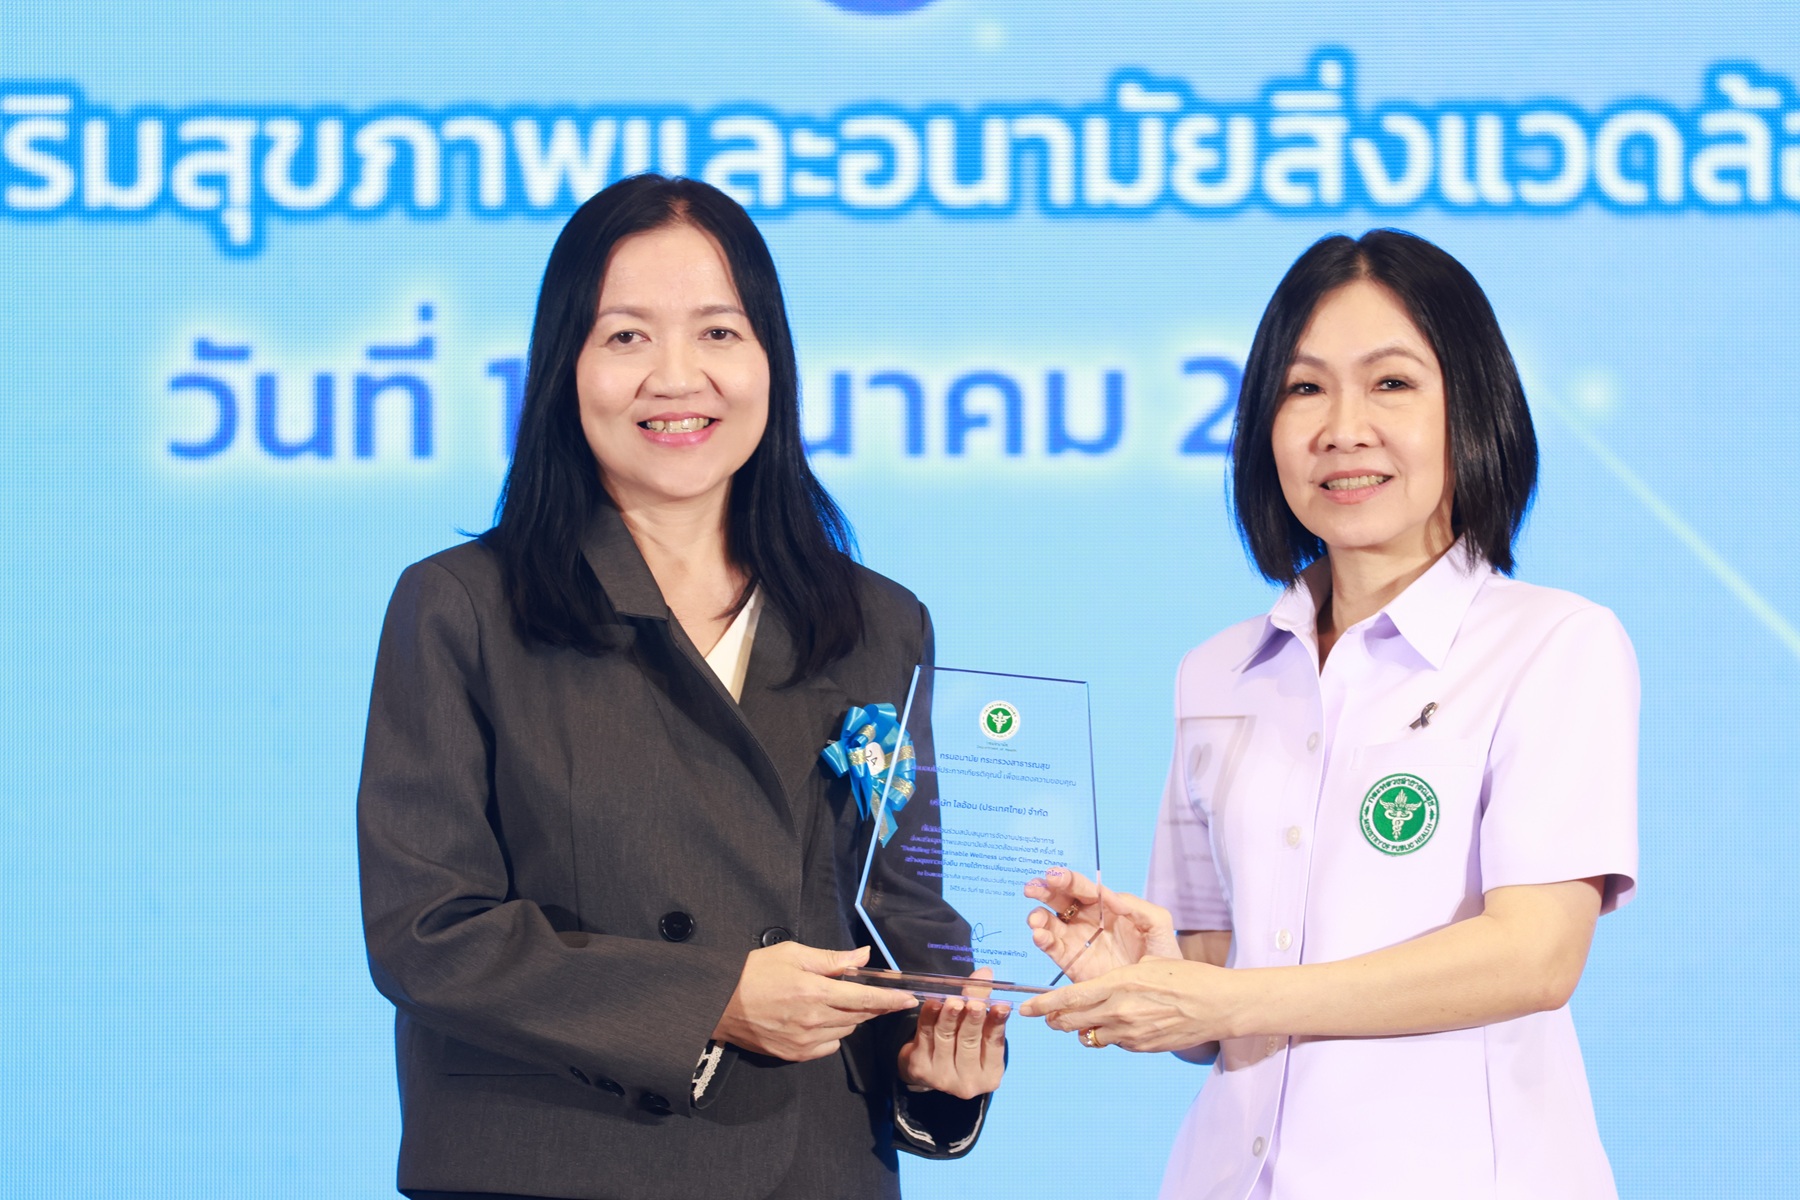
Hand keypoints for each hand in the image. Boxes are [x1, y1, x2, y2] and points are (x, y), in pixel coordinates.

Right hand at [714, 943, 917, 1061]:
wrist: (718, 1004)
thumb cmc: (754, 971)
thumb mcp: (792, 953)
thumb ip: (832, 958)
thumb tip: (863, 956)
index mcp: (815, 992)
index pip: (864, 998)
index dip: (890, 999)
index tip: (910, 999)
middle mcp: (814, 1021)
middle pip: (859, 1016)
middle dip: (874, 1006)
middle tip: (880, 995)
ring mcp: (805, 1042)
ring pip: (845, 1032)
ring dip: (851, 1018)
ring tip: (837, 1002)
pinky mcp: (795, 1055)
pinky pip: (828, 1047)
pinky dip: (833, 1034)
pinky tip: (821, 1020)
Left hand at [895, 969, 1008, 1098]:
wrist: (928, 1064)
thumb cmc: (962, 1044)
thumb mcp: (978, 1029)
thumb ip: (982, 1002)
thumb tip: (984, 974)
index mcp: (990, 1075)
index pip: (994, 1044)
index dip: (996, 1023)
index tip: (1000, 1006)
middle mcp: (968, 1083)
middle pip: (969, 1042)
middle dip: (972, 1020)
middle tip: (974, 1003)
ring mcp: (942, 1078)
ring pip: (947, 1038)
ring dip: (949, 1016)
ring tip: (953, 1000)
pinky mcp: (920, 1068)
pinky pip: (926, 1035)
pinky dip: (929, 1017)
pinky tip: (933, 1003)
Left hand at [1018, 958, 1245, 1053]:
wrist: (1218, 1005)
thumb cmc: (1185, 977)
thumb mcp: (1147, 965)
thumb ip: (1116, 981)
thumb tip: (1096, 991)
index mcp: (1120, 983)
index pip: (1071, 998)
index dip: (1044, 1005)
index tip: (1026, 1009)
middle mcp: (1120, 1011)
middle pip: (1072, 1021)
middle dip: (1055, 1019)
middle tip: (1047, 1017)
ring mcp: (1131, 1034)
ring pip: (1090, 1035)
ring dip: (1081, 1028)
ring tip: (1081, 1020)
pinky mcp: (1142, 1048)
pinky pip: (1114, 1043)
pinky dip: (1108, 1035)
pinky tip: (1117, 1025)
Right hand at [1024, 868, 1179, 981]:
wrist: (1161, 992)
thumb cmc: (1163, 954)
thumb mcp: (1157, 923)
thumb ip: (1136, 905)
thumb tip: (1109, 897)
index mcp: (1106, 906)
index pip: (1083, 888)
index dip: (1068, 880)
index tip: (1055, 876)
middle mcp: (1087, 920)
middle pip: (1060, 900)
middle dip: (1045, 891)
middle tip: (1033, 888)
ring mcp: (1077, 941)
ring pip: (1050, 923)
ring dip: (1039, 917)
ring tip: (1036, 920)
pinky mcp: (1071, 963)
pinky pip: (1053, 949)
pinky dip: (1043, 940)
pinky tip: (1040, 936)